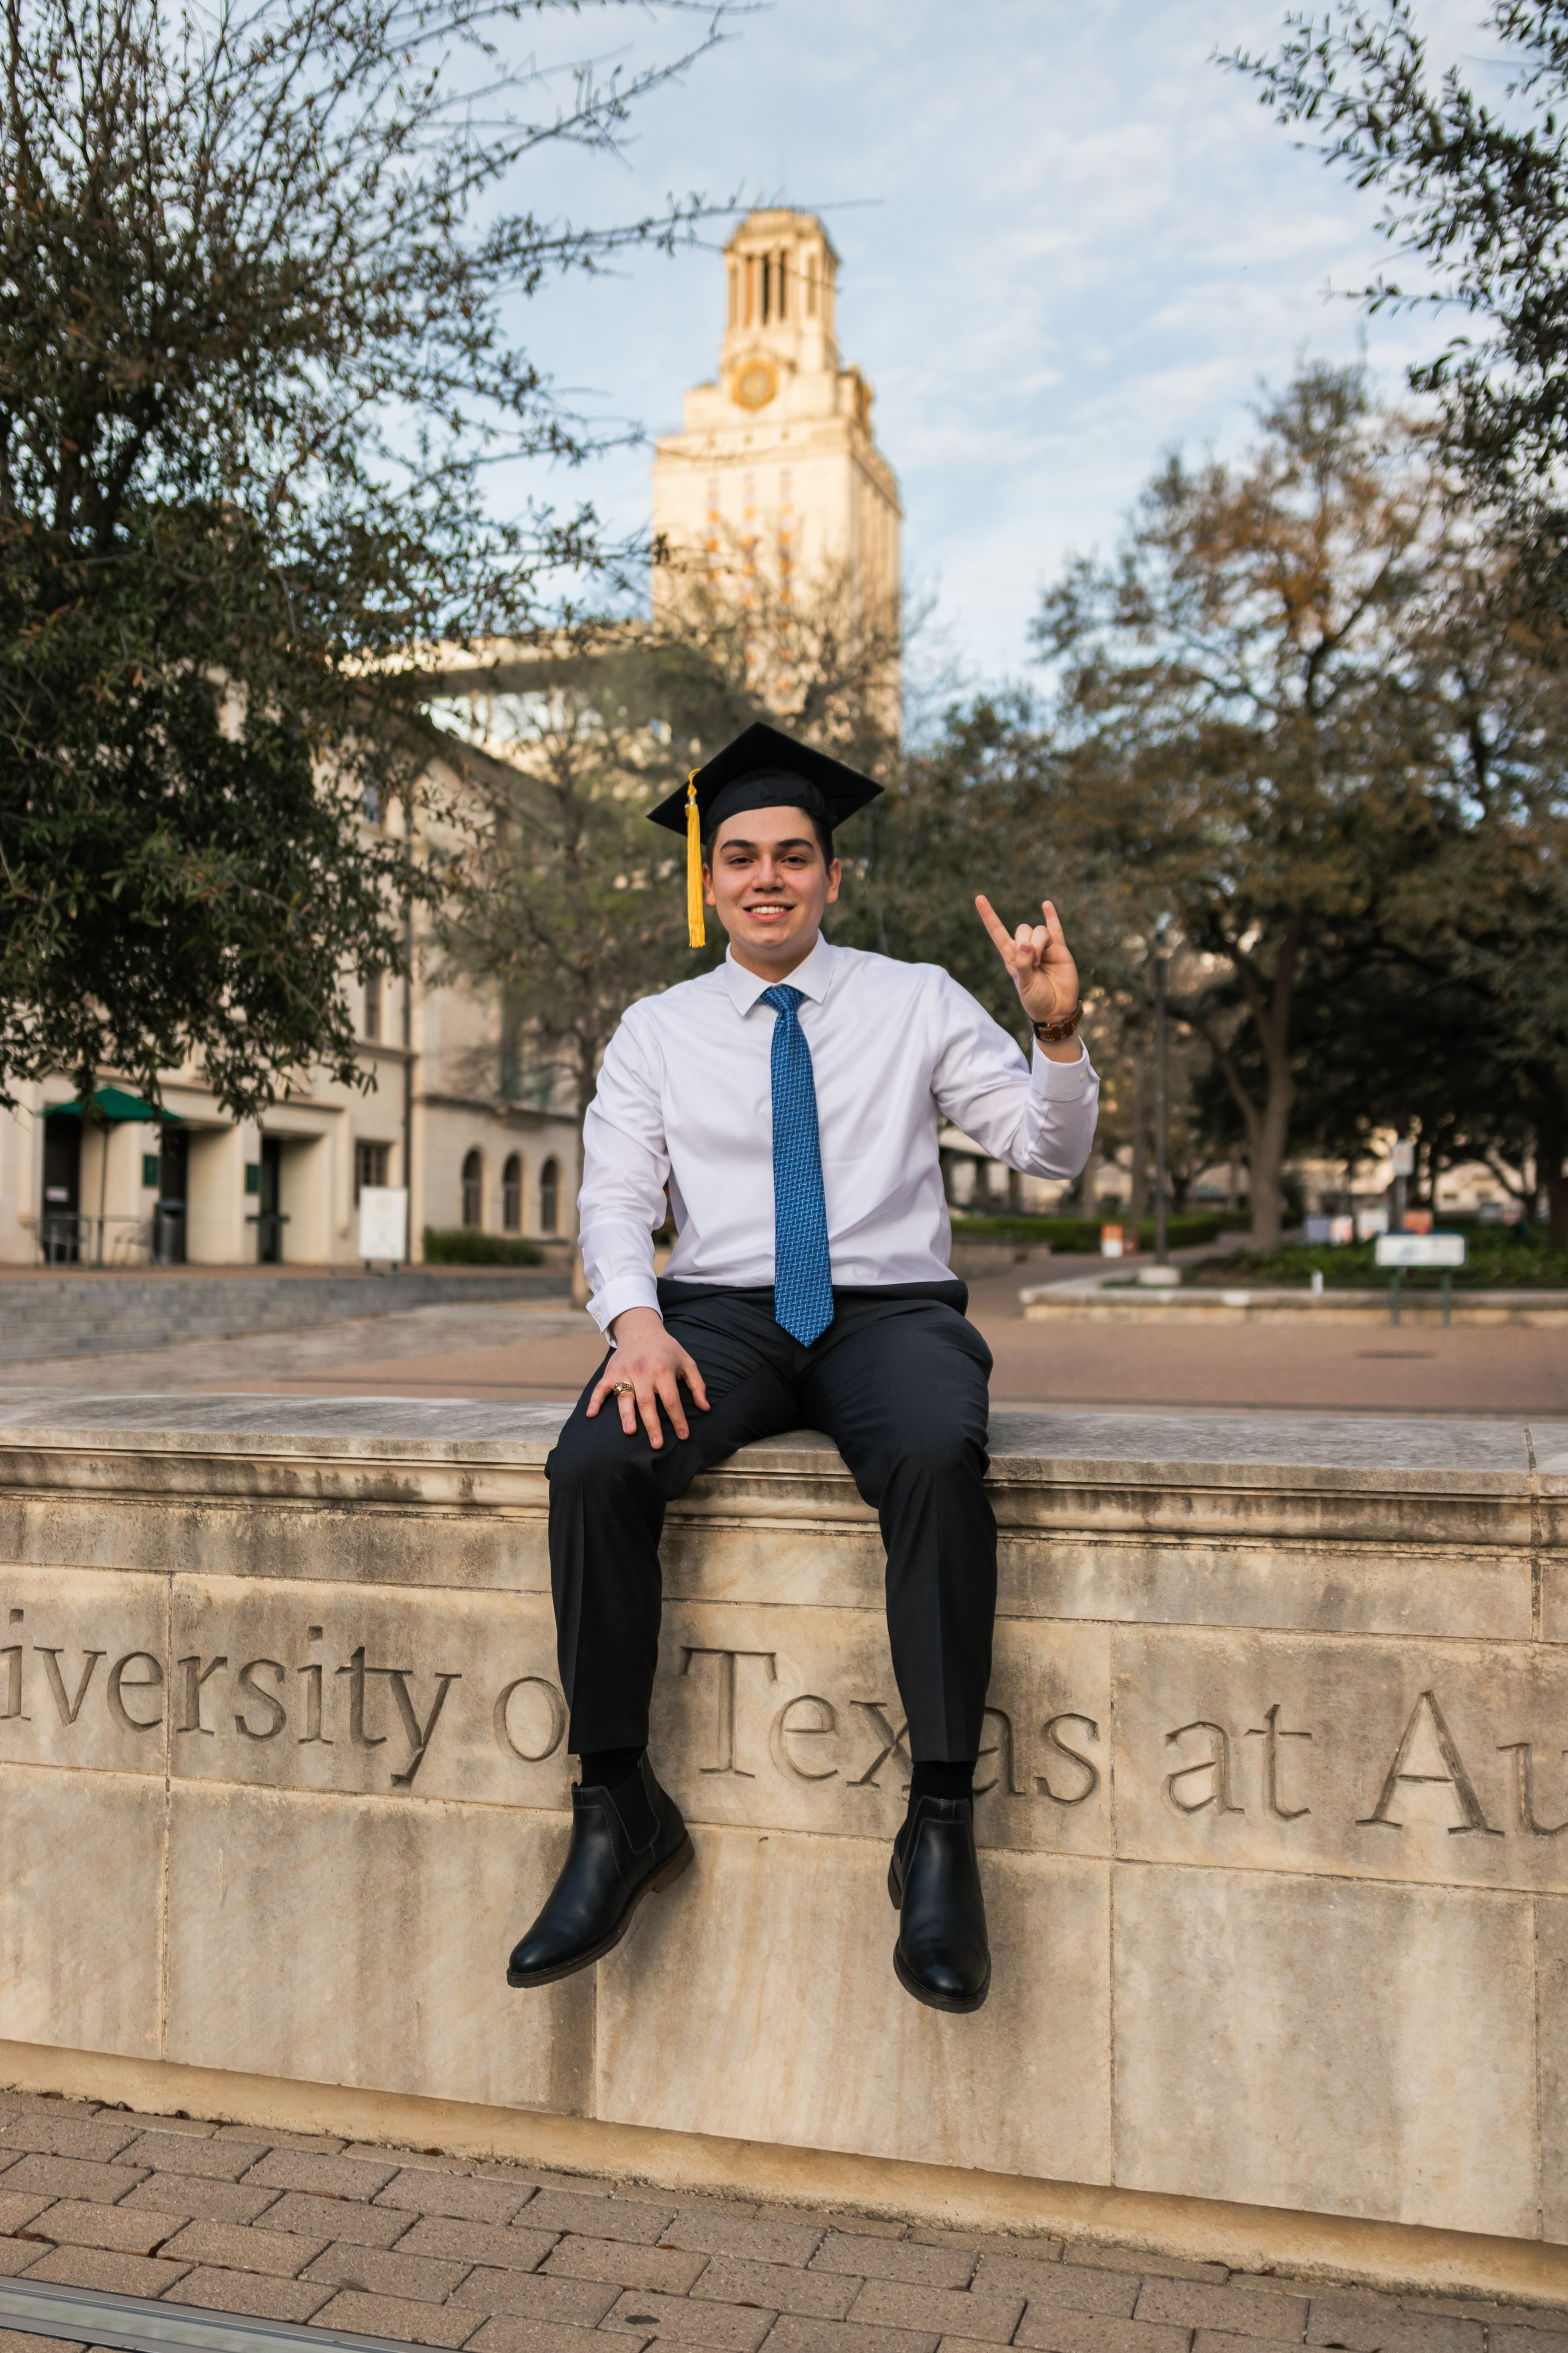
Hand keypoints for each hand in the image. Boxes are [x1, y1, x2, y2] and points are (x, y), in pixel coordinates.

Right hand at [588, 1307, 709, 1450]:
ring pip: (624, 1397)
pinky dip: (595, 1401)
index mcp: (663, 1370)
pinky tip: (591, 1415)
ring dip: (626, 1415)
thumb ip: (697, 1384)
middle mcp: (643, 1371)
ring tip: (630, 1432)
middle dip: (653, 1425)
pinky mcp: (610, 1372)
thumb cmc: (666, 1349)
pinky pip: (600, 1388)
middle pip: (647, 1402)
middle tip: (657, 1445)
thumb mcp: (686, 1361)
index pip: (672, 1400)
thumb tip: (705, 1407)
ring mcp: (624, 1372)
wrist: (641, 1329)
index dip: (678, 1419)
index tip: (683, 1436)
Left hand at [975, 896, 1079, 1030]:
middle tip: (1032, 964)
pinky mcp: (1060, 950)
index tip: (979, 898)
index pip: (997, 932)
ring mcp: (1044, 948)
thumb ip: (1023, 964)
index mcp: (1012, 957)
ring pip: (1040, 930)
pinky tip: (1046, 904)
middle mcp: (1026, 949)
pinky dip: (1051, 916)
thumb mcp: (1024, 985)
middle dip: (1027, 943)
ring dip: (1039, 943)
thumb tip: (1026, 943)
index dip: (989, 916)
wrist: (1057, 1010)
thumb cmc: (1037, 1000)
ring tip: (1040, 962)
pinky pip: (1055, 928)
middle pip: (1023, 929)